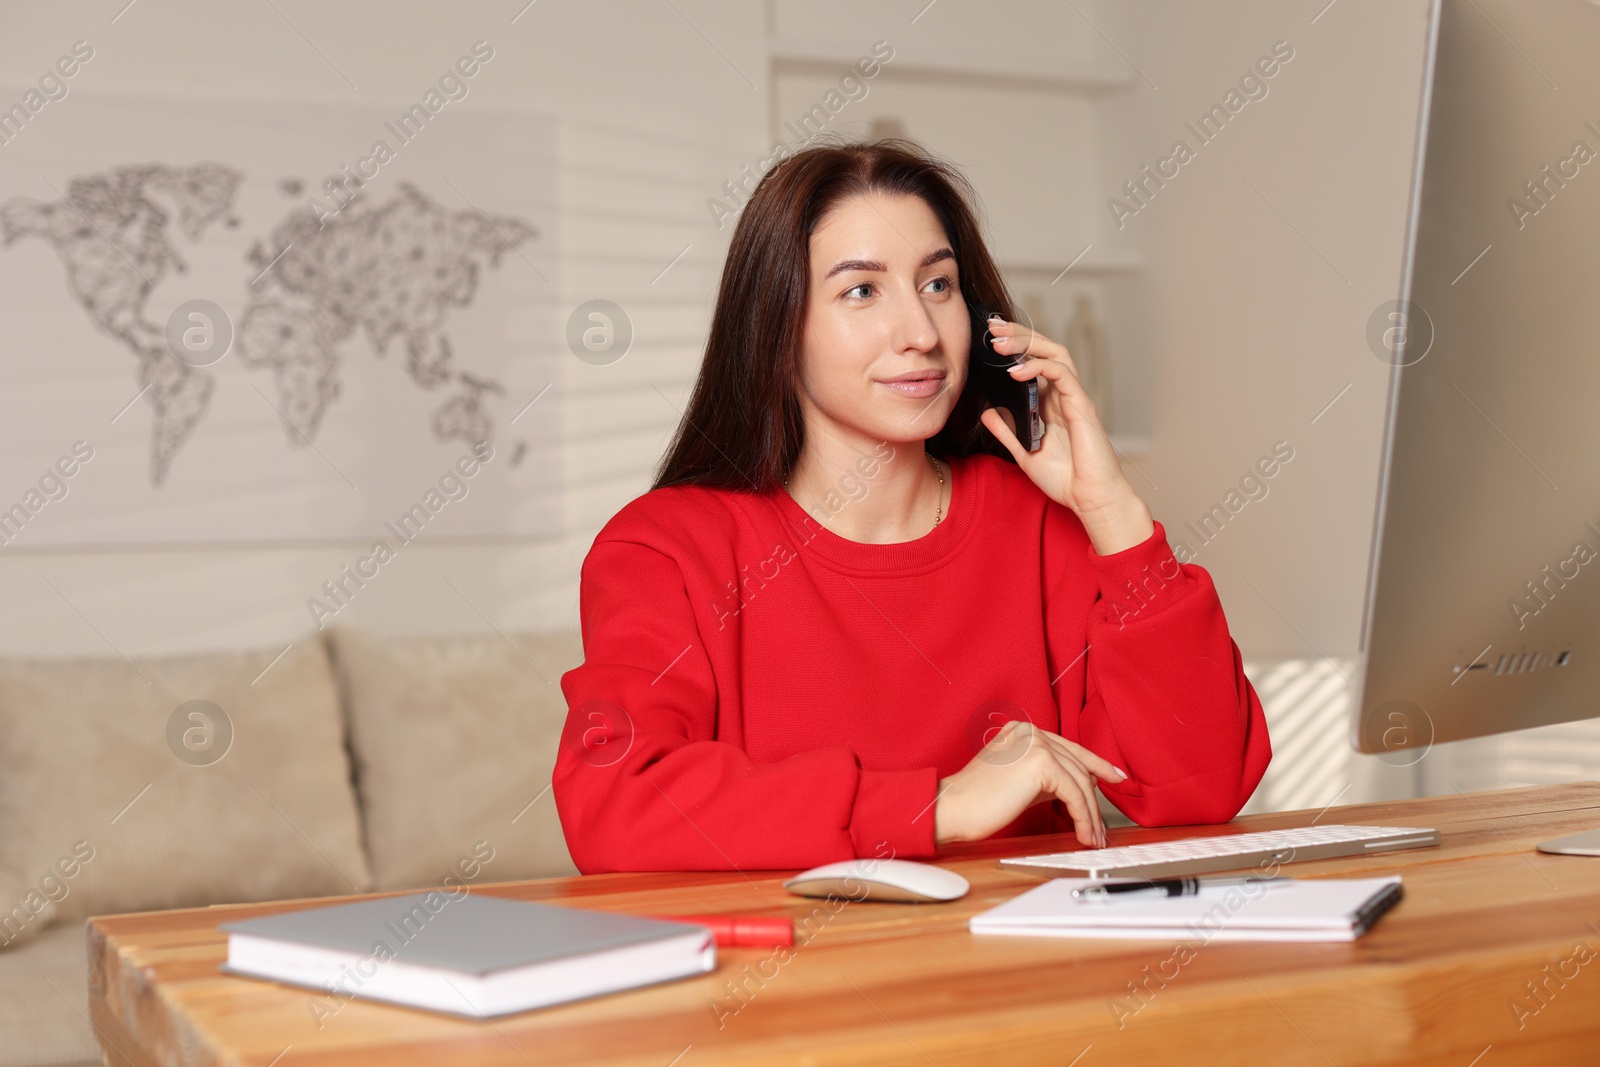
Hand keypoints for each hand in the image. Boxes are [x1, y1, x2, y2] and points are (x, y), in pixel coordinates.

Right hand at [933, 720, 1127, 847]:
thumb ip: (1045, 777)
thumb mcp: (1017, 780)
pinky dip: (1083, 818)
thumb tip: (1076, 788)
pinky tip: (1084, 834)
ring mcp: (1036, 744)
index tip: (1115, 777)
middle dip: (1094, 800)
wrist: (953, 807)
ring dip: (1090, 815)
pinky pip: (1074, 795)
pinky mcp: (1041, 763)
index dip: (1096, 765)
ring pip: (1079, 783)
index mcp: (1023, 729)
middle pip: (1078, 766)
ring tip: (1093, 837)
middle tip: (1101, 826)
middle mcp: (1031, 731)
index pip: (1069, 748)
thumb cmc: (977, 800)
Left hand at [979, 317, 1154, 554]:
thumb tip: (988, 411)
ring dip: (1028, 344)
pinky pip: (1062, 374)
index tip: (991, 337)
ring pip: (1056, 355)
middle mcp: (1064, 396)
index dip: (1016, 346)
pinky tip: (1017, 371)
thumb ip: (1007, 432)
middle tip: (994, 328)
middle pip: (1045, 351)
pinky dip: (1039, 367)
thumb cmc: (1066, 480)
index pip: (1034, 363)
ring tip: (1002, 343)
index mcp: (1051, 404)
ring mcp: (1075, 399)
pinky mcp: (1082, 405)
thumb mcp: (1025, 453)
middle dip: (1019, 335)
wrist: (1090, 499)